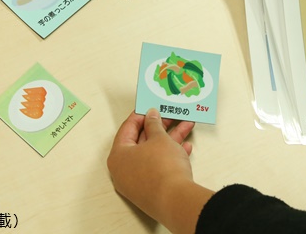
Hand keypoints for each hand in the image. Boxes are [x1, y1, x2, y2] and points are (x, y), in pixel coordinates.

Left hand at [107, 109, 213, 233]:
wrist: (176, 200)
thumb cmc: (162, 167)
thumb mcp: (159, 138)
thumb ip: (154, 124)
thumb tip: (151, 115)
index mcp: (118, 155)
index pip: (127, 129)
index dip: (141, 115)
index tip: (151, 106)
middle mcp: (124, 170)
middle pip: (141, 141)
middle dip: (159, 126)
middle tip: (170, 114)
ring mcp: (137, 182)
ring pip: (153, 154)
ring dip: (170, 139)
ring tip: (186, 125)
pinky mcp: (151, 190)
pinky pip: (159, 167)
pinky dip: (171, 156)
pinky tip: (186, 147)